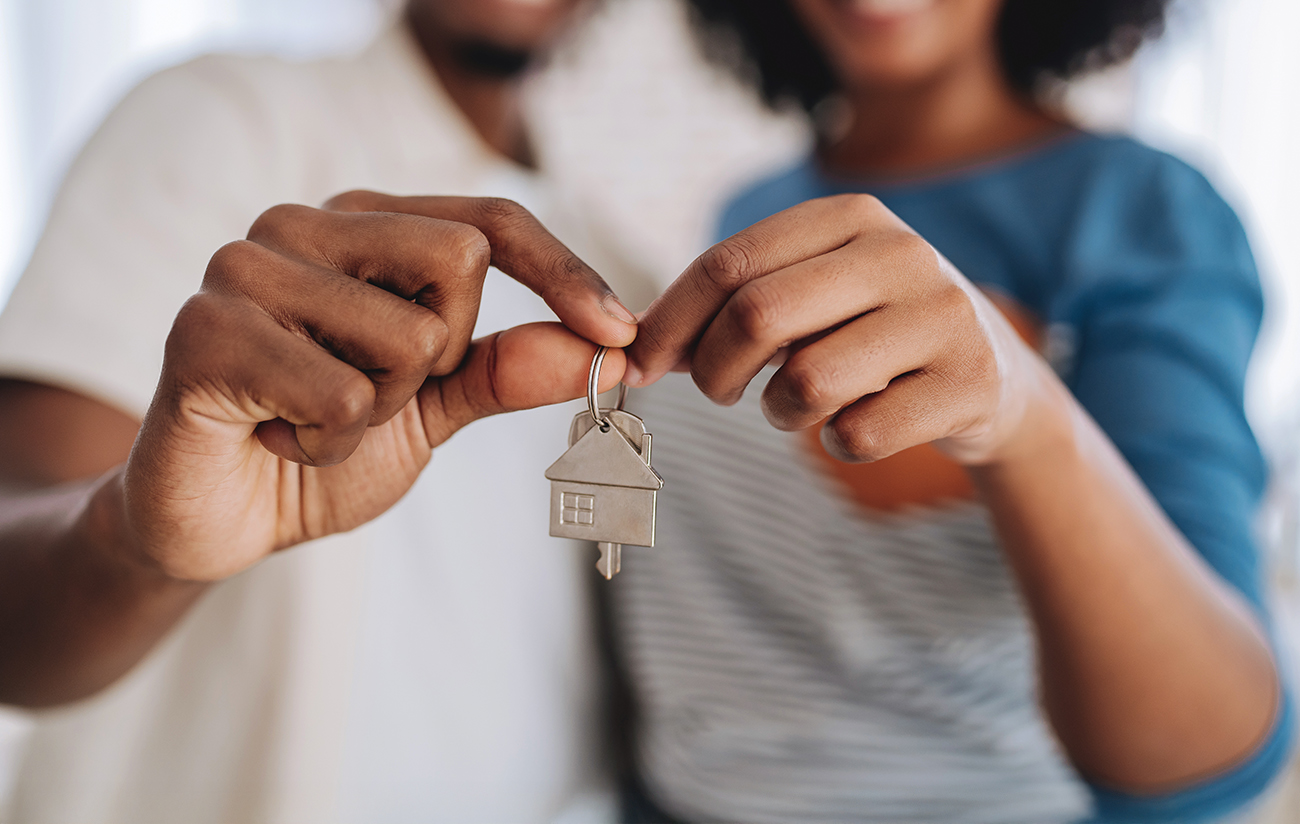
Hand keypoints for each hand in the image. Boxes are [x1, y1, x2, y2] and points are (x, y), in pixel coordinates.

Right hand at [124, 193, 634, 580]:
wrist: (222, 518)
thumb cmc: (325, 447)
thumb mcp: (434, 409)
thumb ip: (509, 372)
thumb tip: (608, 350)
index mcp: (362, 226)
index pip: (488, 220)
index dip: (564, 272)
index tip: (625, 336)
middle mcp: (301, 224)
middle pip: (460, 262)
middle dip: (441, 358)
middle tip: (374, 393)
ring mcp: (246, 267)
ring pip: (408, 338)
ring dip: (380, 413)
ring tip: (312, 417)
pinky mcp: (204, 329)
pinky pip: (344, 396)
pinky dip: (328, 443)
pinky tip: (277, 437)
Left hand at [625, 194, 1047, 464]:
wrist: (995, 379)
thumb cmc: (873, 337)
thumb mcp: (814, 299)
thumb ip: (735, 308)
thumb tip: (636, 347)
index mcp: (849, 216)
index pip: (729, 262)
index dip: (669, 321)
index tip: (641, 366)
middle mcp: (901, 251)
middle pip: (758, 315)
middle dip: (715, 371)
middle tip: (719, 394)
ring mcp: (943, 315)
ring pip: (807, 381)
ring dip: (779, 412)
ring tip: (796, 406)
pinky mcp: (970, 382)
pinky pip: (858, 434)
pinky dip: (837, 444)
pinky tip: (856, 428)